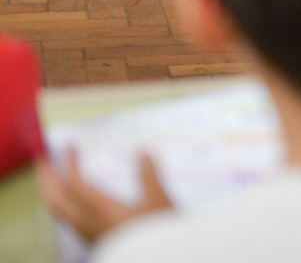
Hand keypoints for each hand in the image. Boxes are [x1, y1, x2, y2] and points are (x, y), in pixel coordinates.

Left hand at [36, 149, 172, 242]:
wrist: (155, 259)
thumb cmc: (155, 234)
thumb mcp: (159, 201)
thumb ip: (149, 176)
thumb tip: (143, 152)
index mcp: (99, 208)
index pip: (75, 183)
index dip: (69, 163)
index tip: (70, 147)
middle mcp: (86, 221)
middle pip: (56, 199)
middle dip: (46, 178)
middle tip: (42, 161)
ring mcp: (86, 232)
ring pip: (58, 211)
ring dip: (51, 192)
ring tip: (51, 179)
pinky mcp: (91, 239)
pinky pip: (67, 219)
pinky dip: (61, 204)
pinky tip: (71, 202)